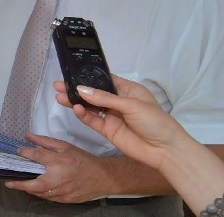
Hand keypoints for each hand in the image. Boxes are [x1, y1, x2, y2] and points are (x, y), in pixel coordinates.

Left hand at [5, 133, 111, 202]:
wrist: (102, 177)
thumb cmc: (82, 159)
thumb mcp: (65, 146)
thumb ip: (45, 141)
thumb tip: (28, 135)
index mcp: (61, 161)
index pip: (38, 156)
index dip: (25, 153)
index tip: (18, 152)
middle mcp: (61, 177)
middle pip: (37, 183)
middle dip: (20, 184)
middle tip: (8, 181)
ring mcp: (63, 191)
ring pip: (41, 193)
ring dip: (28, 189)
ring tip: (18, 184)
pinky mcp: (66, 200)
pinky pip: (49, 198)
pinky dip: (40, 193)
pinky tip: (34, 189)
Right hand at [54, 75, 187, 172]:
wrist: (165, 150)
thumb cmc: (155, 121)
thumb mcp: (131, 105)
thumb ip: (105, 98)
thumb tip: (82, 90)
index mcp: (128, 90)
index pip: (105, 80)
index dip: (89, 76)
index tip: (72, 73)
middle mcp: (118, 101)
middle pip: (94, 93)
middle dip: (77, 89)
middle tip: (59, 85)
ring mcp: (112, 116)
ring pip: (90, 106)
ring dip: (76, 102)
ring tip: (60, 96)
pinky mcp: (108, 130)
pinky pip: (92, 120)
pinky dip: (83, 115)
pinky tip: (75, 109)